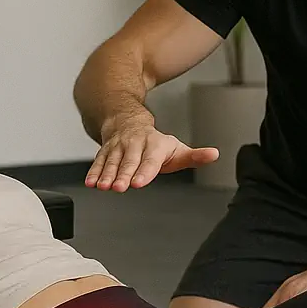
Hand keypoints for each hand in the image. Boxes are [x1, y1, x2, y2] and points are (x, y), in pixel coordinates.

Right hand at [85, 118, 218, 191]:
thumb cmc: (154, 142)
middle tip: (120, 187)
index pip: (149, 160)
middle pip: (128, 162)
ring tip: (103, 186)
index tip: (138, 182)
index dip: (144, 171)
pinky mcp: (104, 151)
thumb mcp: (176, 147)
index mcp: (154, 144)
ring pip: (111, 162)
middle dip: (123, 175)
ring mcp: (117, 147)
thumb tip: (214, 155)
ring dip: (106, 175)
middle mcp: (134, 144)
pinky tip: (91, 183)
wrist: (126, 120)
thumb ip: (194, 156)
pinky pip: (98, 162)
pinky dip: (94, 172)